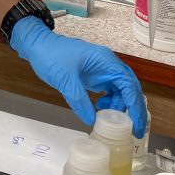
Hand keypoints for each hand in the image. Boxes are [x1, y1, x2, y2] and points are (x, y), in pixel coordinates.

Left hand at [9, 17, 146, 137]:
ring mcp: (102, 69)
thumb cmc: (52, 56)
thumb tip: (92, 120)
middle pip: (129, 87)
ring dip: (119, 105)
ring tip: (108, 118)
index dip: (135, 105)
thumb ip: (79, 100)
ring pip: (120, 90)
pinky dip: (109, 101)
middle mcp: (108, 64)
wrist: (38, 46)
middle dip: (133, 108)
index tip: (137, 124)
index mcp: (106, 61)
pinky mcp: (95, 75)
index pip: (129, 84)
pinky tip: (100, 108)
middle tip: (134, 129)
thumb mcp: (65, 80)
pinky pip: (109, 89)